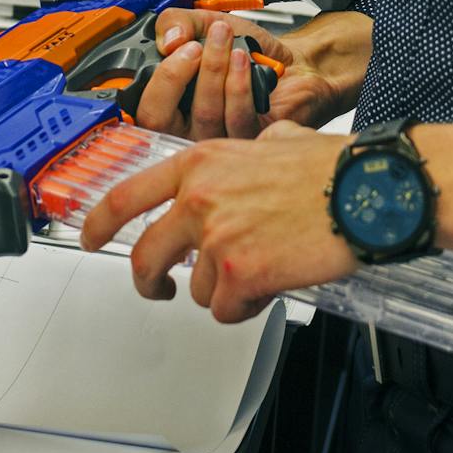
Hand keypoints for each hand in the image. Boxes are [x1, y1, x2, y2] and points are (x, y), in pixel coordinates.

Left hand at [81, 122, 356, 322]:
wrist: (363, 190)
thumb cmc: (329, 168)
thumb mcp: (271, 142)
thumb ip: (244, 154)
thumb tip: (249, 158)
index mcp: (200, 162)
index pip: (127, 195)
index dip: (99, 223)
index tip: (89, 238)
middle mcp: (198, 196)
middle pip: (144, 257)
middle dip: (149, 282)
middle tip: (160, 289)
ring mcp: (216, 236)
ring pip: (193, 290)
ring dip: (222, 290)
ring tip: (257, 270)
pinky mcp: (239, 273)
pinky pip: (224, 310)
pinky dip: (245, 306)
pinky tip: (270, 283)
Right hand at [136, 8, 371, 138]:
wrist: (294, 63)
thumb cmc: (250, 51)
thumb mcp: (206, 24)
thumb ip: (177, 22)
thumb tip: (165, 38)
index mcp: (172, 104)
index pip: (142, 108)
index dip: (154, 80)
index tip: (172, 46)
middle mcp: (189, 128)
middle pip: (161, 122)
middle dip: (175, 77)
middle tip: (193, 47)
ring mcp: (218, 141)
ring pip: (204, 116)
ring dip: (214, 69)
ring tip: (226, 39)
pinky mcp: (249, 143)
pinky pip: (237, 119)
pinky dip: (239, 83)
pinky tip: (245, 60)